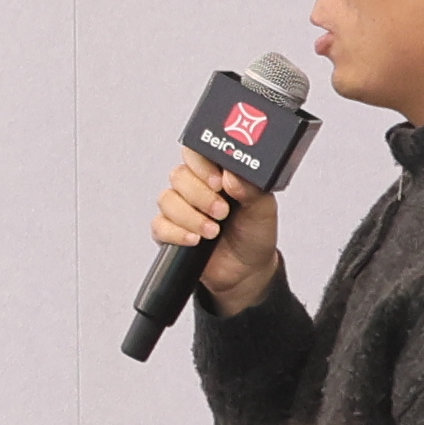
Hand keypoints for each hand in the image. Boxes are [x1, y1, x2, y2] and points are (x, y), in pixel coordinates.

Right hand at [149, 154, 282, 311]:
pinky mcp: (169, 231)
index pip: (197, 153)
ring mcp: (181, 208)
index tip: (218, 182)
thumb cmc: (254, 234)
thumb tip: (232, 176)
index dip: (202, 164)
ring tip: (213, 231)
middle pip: (180, 175)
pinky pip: (160, 225)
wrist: (247, 271)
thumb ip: (252, 188)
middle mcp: (196, 186)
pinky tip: (195, 240)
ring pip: (167, 199)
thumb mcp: (264, 210)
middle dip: (200, 196)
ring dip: (191, 217)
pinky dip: (177, 233)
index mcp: (217, 173)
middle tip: (222, 212)